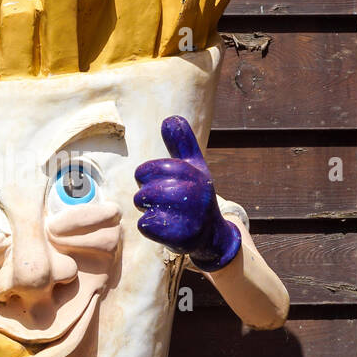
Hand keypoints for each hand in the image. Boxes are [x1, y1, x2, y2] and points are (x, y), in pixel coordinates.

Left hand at [133, 116, 241, 272]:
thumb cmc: (196, 195)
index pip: (156, 168)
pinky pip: (147, 225)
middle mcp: (197, 194)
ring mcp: (191, 217)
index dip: (146, 172)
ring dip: (145, 208)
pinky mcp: (182, 237)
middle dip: (145, 193)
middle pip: (148, 188)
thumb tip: (170, 118)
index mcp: (196, 173)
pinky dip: (148, 225)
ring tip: (157, 209)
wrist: (212, 234)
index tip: (149, 177)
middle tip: (153, 198)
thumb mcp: (194, 166)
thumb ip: (182, 143)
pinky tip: (161, 225)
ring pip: (146, 205)